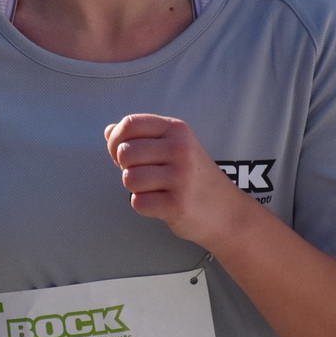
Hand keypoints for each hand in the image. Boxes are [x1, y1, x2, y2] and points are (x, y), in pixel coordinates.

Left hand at [105, 114, 249, 247]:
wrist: (227, 212)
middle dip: (126, 167)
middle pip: (124, 152)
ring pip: (129, 179)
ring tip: (155, 190)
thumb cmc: (195, 177)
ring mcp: (180, 177)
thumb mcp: (175, 147)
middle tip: (143, 175)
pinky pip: (138, 203)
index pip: (130, 124)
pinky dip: (144, 206)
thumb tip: (108, 131)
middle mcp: (180, 149)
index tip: (121, 154)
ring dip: (135, 188)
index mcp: (178, 130)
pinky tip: (161, 203)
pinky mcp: (177, 204)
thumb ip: (142, 137)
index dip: (115, 140)